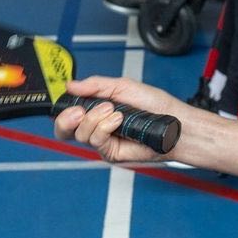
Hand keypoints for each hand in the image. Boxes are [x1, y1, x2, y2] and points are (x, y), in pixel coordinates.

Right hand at [53, 75, 187, 163]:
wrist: (174, 122)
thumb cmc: (155, 105)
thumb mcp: (123, 87)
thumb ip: (96, 85)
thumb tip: (71, 85)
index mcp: (97, 110)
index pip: (68, 114)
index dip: (62, 110)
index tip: (69, 102)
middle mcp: (97, 127)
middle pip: (65, 131)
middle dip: (65, 120)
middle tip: (78, 111)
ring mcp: (104, 141)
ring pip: (81, 135)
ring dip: (95, 119)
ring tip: (115, 112)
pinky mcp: (111, 153)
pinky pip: (96, 141)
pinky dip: (104, 127)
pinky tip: (118, 120)